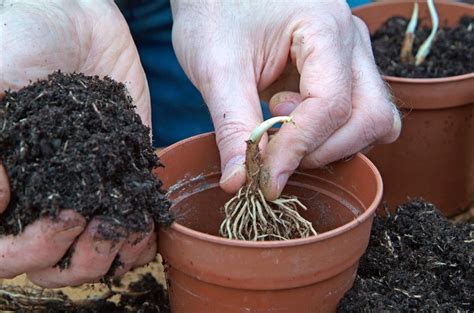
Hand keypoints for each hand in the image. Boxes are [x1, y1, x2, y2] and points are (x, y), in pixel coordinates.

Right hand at [0, 0, 154, 286]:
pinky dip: (139, 238)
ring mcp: (82, 194)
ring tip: (123, 224)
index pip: (2, 250)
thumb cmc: (18, 43)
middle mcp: (40, 201)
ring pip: (89, 258)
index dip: (23, 247)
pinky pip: (129, 229)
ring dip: (108, 254)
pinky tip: (145, 224)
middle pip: (46, 264)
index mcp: (3, 189)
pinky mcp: (120, 180)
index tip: (52, 207)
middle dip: (69, 254)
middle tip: (90, 217)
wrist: (74, 22)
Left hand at [171, 0, 400, 199]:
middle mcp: (351, 39)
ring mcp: (353, 53)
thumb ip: (233, 127)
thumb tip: (240, 183)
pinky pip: (359, 113)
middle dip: (322, 150)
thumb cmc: (213, 11)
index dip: (298, 150)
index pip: (330, 104)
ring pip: (373, 118)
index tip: (265, 179)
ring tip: (280, 122)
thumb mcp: (217, 69)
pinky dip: (331, 133)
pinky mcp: (344, 67)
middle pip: (370, 116)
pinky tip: (292, 120)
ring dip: (330, 143)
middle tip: (274, 148)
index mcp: (324, 26)